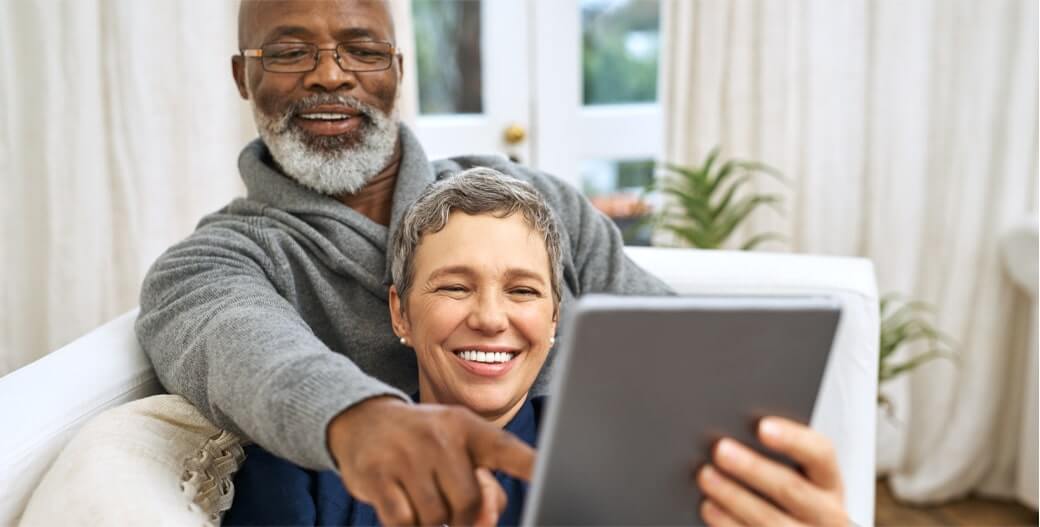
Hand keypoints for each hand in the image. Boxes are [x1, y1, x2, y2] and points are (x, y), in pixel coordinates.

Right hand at [326, 396, 533, 525]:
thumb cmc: (424, 443)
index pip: (507, 450)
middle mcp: (440, 437)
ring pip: (437, 518)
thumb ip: (483, 486)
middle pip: (469, 503)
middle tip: (447, 505)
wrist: (363, 421)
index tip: (551, 477)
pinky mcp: (378, 476)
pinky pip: (404, 523)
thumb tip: (486, 521)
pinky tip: (402, 506)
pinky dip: (408, 526)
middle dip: (462, 518)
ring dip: (432, 522)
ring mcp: (407, 455)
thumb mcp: (458, 450)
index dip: (532, 467)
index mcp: (469, 428)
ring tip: (421, 498)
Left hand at [696, 417, 846, 525]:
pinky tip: (709, 507)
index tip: (762, 427)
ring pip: (770, 520)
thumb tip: (735, 432)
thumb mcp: (797, 476)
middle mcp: (826, 513)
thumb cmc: (788, 496)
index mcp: (829, 482)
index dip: (793, 439)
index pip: (820, 454)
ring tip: (706, 476)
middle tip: (721, 449)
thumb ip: (776, 455)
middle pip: (791, 488)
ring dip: (734, 496)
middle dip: (753, 467)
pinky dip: (727, 523)